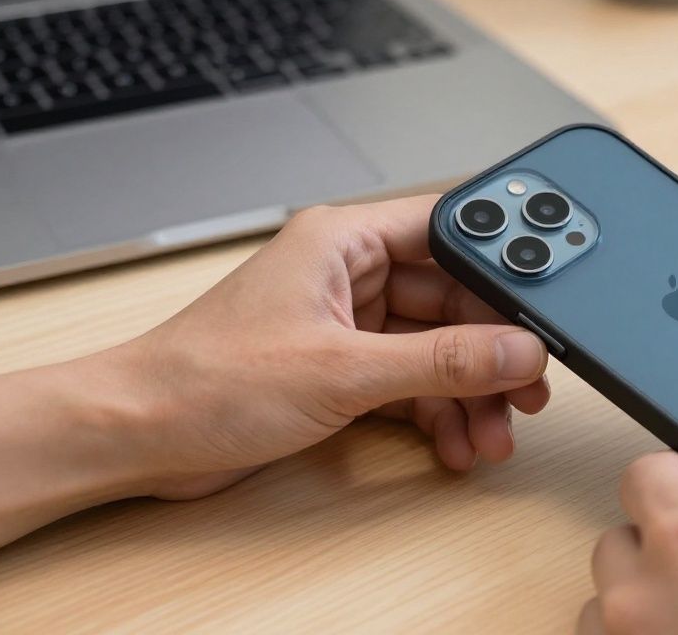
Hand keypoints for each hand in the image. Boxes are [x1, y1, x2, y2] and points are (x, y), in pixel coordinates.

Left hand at [123, 195, 550, 498]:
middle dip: (490, 353)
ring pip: (437, 349)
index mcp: (342, 241)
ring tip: (493, 434)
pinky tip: (455, 445)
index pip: (448, 233)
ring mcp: (346, 324)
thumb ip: (440, 362)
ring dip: (469, 394)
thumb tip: (516, 351)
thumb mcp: (343, 372)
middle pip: (452, 302)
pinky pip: (412, 383)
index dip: (499, 270)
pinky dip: (437, 415)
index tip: (540, 308)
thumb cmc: (203, 380)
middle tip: (526, 389)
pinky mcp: (340, 369)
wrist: (138, 436)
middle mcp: (348, 274)